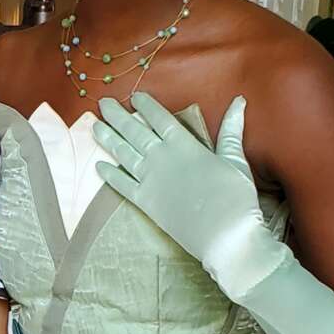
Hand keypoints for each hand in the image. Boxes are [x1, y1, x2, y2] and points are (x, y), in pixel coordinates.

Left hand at [93, 94, 279, 298]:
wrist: (223, 236)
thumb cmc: (235, 197)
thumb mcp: (235, 159)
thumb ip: (231, 129)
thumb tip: (240, 100)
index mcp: (184, 144)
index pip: (160, 118)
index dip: (145, 106)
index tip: (134, 97)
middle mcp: (162, 158)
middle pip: (134, 131)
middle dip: (117, 116)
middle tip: (103, 103)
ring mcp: (150, 180)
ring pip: (123, 154)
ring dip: (107, 139)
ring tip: (94, 126)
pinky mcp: (144, 202)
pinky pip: (121, 185)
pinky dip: (109, 175)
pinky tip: (98, 165)